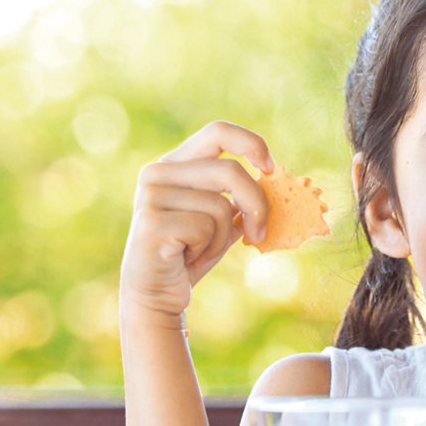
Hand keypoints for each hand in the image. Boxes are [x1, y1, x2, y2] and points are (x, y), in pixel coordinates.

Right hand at [120, 121, 274, 320]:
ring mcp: (151, 195)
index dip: (252, 144)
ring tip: (200, 250)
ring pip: (220, 206)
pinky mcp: (152, 222)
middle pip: (230, 171)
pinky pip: (205, 229)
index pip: (218, 131)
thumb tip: (275, 178)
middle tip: (258, 233)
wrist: (155, 294)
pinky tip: (186, 258)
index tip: (271, 169)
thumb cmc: (192, 253)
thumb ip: (240, 196)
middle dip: (256, 206)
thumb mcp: (221, 219)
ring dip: (223, 237)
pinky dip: (208, 250)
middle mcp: (157, 172)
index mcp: (174, 163)